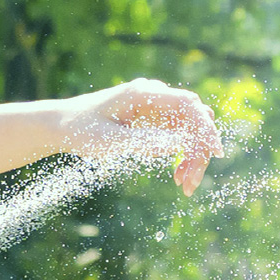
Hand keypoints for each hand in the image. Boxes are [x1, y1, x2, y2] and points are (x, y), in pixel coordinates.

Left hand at [57, 78, 224, 195]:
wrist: (63, 125)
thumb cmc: (82, 131)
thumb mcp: (110, 142)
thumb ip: (143, 141)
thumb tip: (177, 144)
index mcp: (144, 94)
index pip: (188, 105)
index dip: (205, 128)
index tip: (215, 152)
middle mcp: (154, 95)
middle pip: (193, 119)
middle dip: (197, 151)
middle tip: (190, 184)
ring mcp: (155, 105)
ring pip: (188, 129)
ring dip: (191, 156)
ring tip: (184, 185)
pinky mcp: (153, 117)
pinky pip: (177, 133)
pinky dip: (181, 153)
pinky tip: (176, 174)